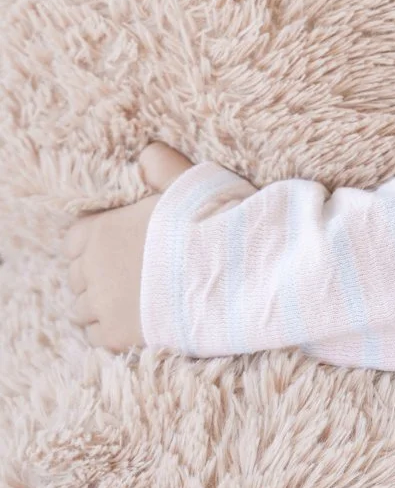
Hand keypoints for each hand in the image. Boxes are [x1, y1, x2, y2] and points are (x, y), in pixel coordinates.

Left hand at [65, 143, 193, 350]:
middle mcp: (92, 267)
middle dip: (96, 277)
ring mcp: (101, 304)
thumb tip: (147, 151)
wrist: (227, 273)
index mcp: (101, 229)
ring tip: (130, 303)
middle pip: (77, 277)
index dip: (94, 244)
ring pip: (82, 309)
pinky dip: (108, 331)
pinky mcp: (115, 335)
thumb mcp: (187, 182)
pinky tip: (132, 323)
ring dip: (101, 306)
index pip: (74, 239)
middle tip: (128, 278)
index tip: (117, 249)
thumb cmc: (209, 225)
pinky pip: (94, 336)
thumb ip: (161, 166)